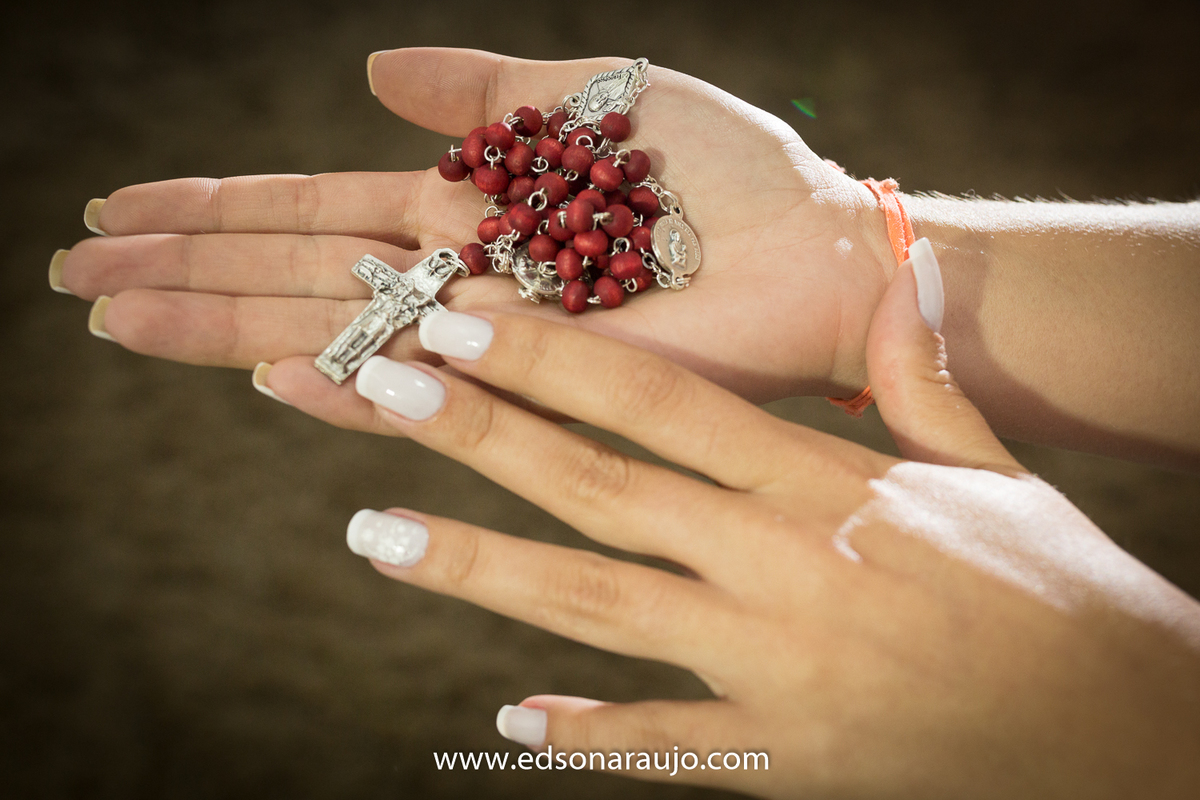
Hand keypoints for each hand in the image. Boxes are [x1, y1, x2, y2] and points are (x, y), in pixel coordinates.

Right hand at [56, 47, 892, 435]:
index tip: (125, 204)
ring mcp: (498, 338)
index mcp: (469, 207)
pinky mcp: (550, 386)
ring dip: (230, 326)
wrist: (822, 249)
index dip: (219, 207)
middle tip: (76, 268)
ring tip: (122, 315)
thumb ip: (484, 93)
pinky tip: (271, 377)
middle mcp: (463, 278)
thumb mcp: (595, 98)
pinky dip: (354, 386)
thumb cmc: (730, 174)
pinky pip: (435, 392)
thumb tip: (368, 69)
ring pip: (342, 330)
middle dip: (188, 269)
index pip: (316, 209)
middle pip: (300, 273)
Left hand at [341, 244, 1199, 796]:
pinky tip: (507, 717)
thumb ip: (920, 377)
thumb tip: (899, 273)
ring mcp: (776, 669)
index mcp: (826, 483)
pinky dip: (585, 734)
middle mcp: (784, 566)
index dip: (554, 357)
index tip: (463, 319)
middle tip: (382, 387)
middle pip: (604, 487)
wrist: (1120, 723)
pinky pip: (665, 746)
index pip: (662, 401)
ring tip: (378, 534)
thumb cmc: (1053, 583)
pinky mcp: (787, 760)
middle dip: (484, 432)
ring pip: (601, 608)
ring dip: (480, 568)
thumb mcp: (989, 468)